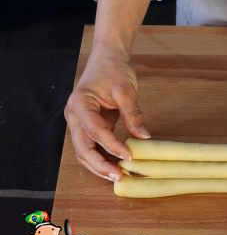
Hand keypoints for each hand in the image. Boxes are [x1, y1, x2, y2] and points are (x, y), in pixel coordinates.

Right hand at [64, 44, 149, 180]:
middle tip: (119, 176)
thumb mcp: (126, 90)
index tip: (128, 156)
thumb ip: (133, 114)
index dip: (111, 146)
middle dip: (100, 165)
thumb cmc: (114, 69)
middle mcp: (74, 115)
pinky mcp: (87, 125)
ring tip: (118, 176)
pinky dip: (102, 157)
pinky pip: (92, 146)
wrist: (107, 58)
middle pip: (82, 148)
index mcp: (80, 104)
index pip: (95, 131)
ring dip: (99, 165)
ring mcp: (78, 122)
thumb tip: (144, 137)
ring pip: (84, 151)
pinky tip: (116, 165)